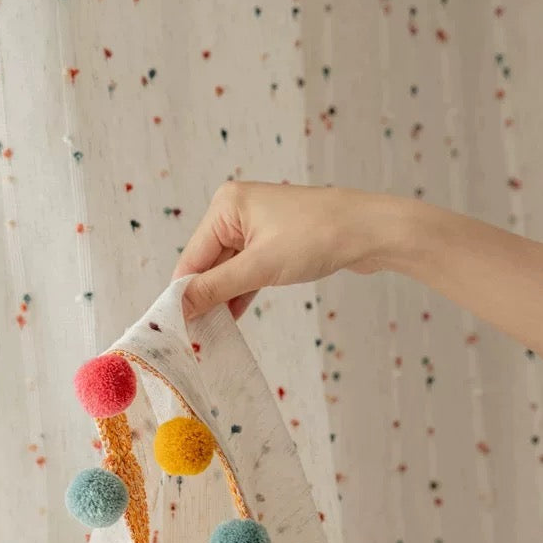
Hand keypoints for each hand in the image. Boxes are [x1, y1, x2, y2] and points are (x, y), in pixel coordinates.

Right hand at [172, 181, 404, 319]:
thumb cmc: (317, 237)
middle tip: (193, 336)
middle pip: (208, 264)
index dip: (183, 293)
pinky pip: (247, 271)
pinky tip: (231, 319)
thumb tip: (180, 306)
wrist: (369, 231)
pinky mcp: (274, 241)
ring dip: (222, 299)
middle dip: (203, 298)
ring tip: (210, 333)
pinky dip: (241, 293)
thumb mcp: (259, 267)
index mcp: (226, 206)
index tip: (173, 327)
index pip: (192, 257)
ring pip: (228, 270)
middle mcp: (236, 211)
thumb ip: (216, 288)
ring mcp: (256, 226)